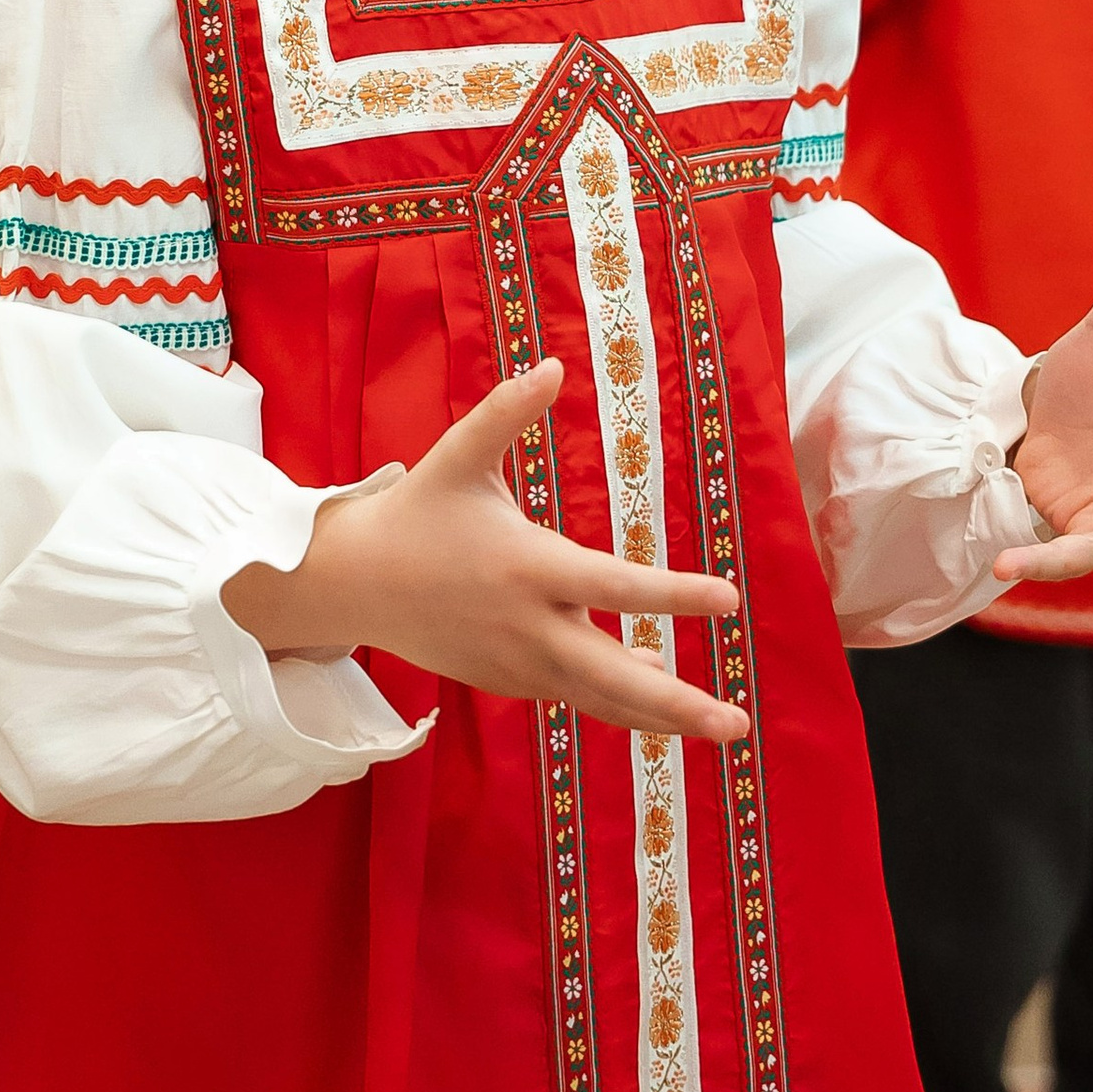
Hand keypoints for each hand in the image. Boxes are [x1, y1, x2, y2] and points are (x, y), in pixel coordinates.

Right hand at [225, 361, 749, 745]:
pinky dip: (615, 700)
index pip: (616, 586)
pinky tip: (654, 687)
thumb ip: (506, 411)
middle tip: (736, 724)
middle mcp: (529, 626)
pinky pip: (574, 695)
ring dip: (659, 715)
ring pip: (599, 698)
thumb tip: (553, 365)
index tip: (730, 599)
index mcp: (527, 567)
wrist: (356, 585)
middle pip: (613, 677)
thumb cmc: (419, 512)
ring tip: (718, 726)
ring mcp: (518, 664)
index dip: (675, 594)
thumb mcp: (458, 455)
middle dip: (678, 706)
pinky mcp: (508, 682)